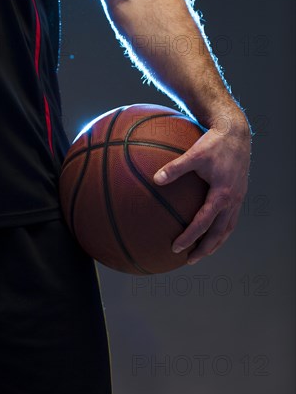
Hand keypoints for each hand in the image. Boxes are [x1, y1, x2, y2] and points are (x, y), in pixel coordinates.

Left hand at [153, 113, 251, 264]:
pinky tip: (211, 229)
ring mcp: (238, 198)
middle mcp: (233, 200)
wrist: (236, 132)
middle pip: (219, 233)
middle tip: (189, 260)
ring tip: (202, 252)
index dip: (190, 237)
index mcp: (222, 194)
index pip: (204, 223)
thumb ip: (175, 167)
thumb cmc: (213, 142)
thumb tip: (155, 179)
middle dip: (205, 249)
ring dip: (215, 242)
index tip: (176, 247)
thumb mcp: (193, 154)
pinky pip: (231, 218)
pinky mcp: (239, 193)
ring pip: (228, 228)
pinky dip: (221, 229)